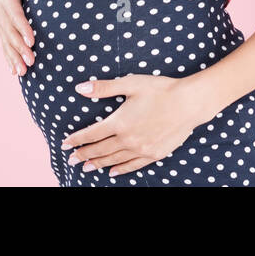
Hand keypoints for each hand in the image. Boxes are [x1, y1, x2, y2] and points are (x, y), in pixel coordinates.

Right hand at [0, 0, 37, 75]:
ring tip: (24, 71)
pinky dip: (9, 58)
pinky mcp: (2, 28)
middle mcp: (0, 10)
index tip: (32, 41)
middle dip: (19, 47)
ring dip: (14, 57)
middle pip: (9, 31)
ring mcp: (0, 20)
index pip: (14, 13)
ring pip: (6, 41)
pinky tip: (14, 71)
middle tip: (31, 61)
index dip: (22, 27)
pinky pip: (5, 44)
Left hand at [60, 74, 213, 178]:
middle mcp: (128, 140)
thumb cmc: (160, 90)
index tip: (64, 144)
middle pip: (100, 150)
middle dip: (83, 155)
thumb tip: (79, 88)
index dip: (76, 139)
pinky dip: (120, 169)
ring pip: (114, 160)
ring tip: (86, 167)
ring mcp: (141, 149)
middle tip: (70, 160)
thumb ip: (104, 87)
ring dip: (98, 164)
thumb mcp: (130, 84)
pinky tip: (112, 171)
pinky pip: (132, 166)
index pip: (91, 134)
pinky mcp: (154, 154)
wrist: (189, 103)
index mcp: (119, 122)